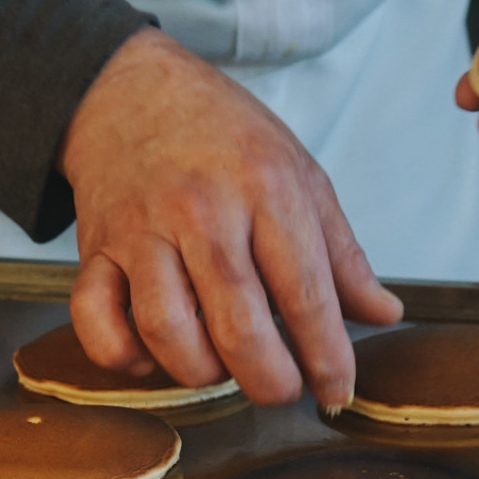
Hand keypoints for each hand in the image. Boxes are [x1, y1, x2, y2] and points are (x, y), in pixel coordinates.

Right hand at [59, 28, 402, 409]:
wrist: (128, 88)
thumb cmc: (222, 135)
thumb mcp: (298, 174)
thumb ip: (340, 252)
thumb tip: (383, 314)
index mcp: (266, 189)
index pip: (305, 292)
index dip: (327, 356)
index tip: (337, 390)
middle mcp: (202, 211)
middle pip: (237, 322)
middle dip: (267, 379)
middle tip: (279, 390)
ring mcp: (142, 231)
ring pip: (166, 329)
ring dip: (198, 370)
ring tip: (219, 369)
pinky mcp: (95, 248)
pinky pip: (95, 318)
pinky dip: (121, 354)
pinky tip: (149, 356)